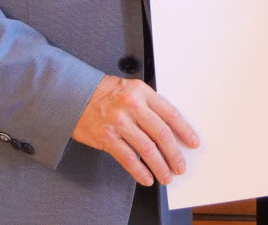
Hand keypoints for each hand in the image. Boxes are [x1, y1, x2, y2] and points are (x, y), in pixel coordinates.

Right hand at [71, 75, 198, 185]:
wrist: (75, 95)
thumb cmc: (105, 92)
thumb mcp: (132, 89)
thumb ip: (150, 105)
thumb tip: (170, 130)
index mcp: (143, 92)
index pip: (170, 114)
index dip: (184, 131)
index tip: (193, 142)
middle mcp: (132, 106)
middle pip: (161, 134)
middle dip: (174, 154)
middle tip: (180, 166)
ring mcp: (119, 123)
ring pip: (147, 149)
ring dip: (160, 166)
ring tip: (167, 176)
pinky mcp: (106, 138)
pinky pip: (128, 159)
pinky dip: (139, 171)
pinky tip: (147, 178)